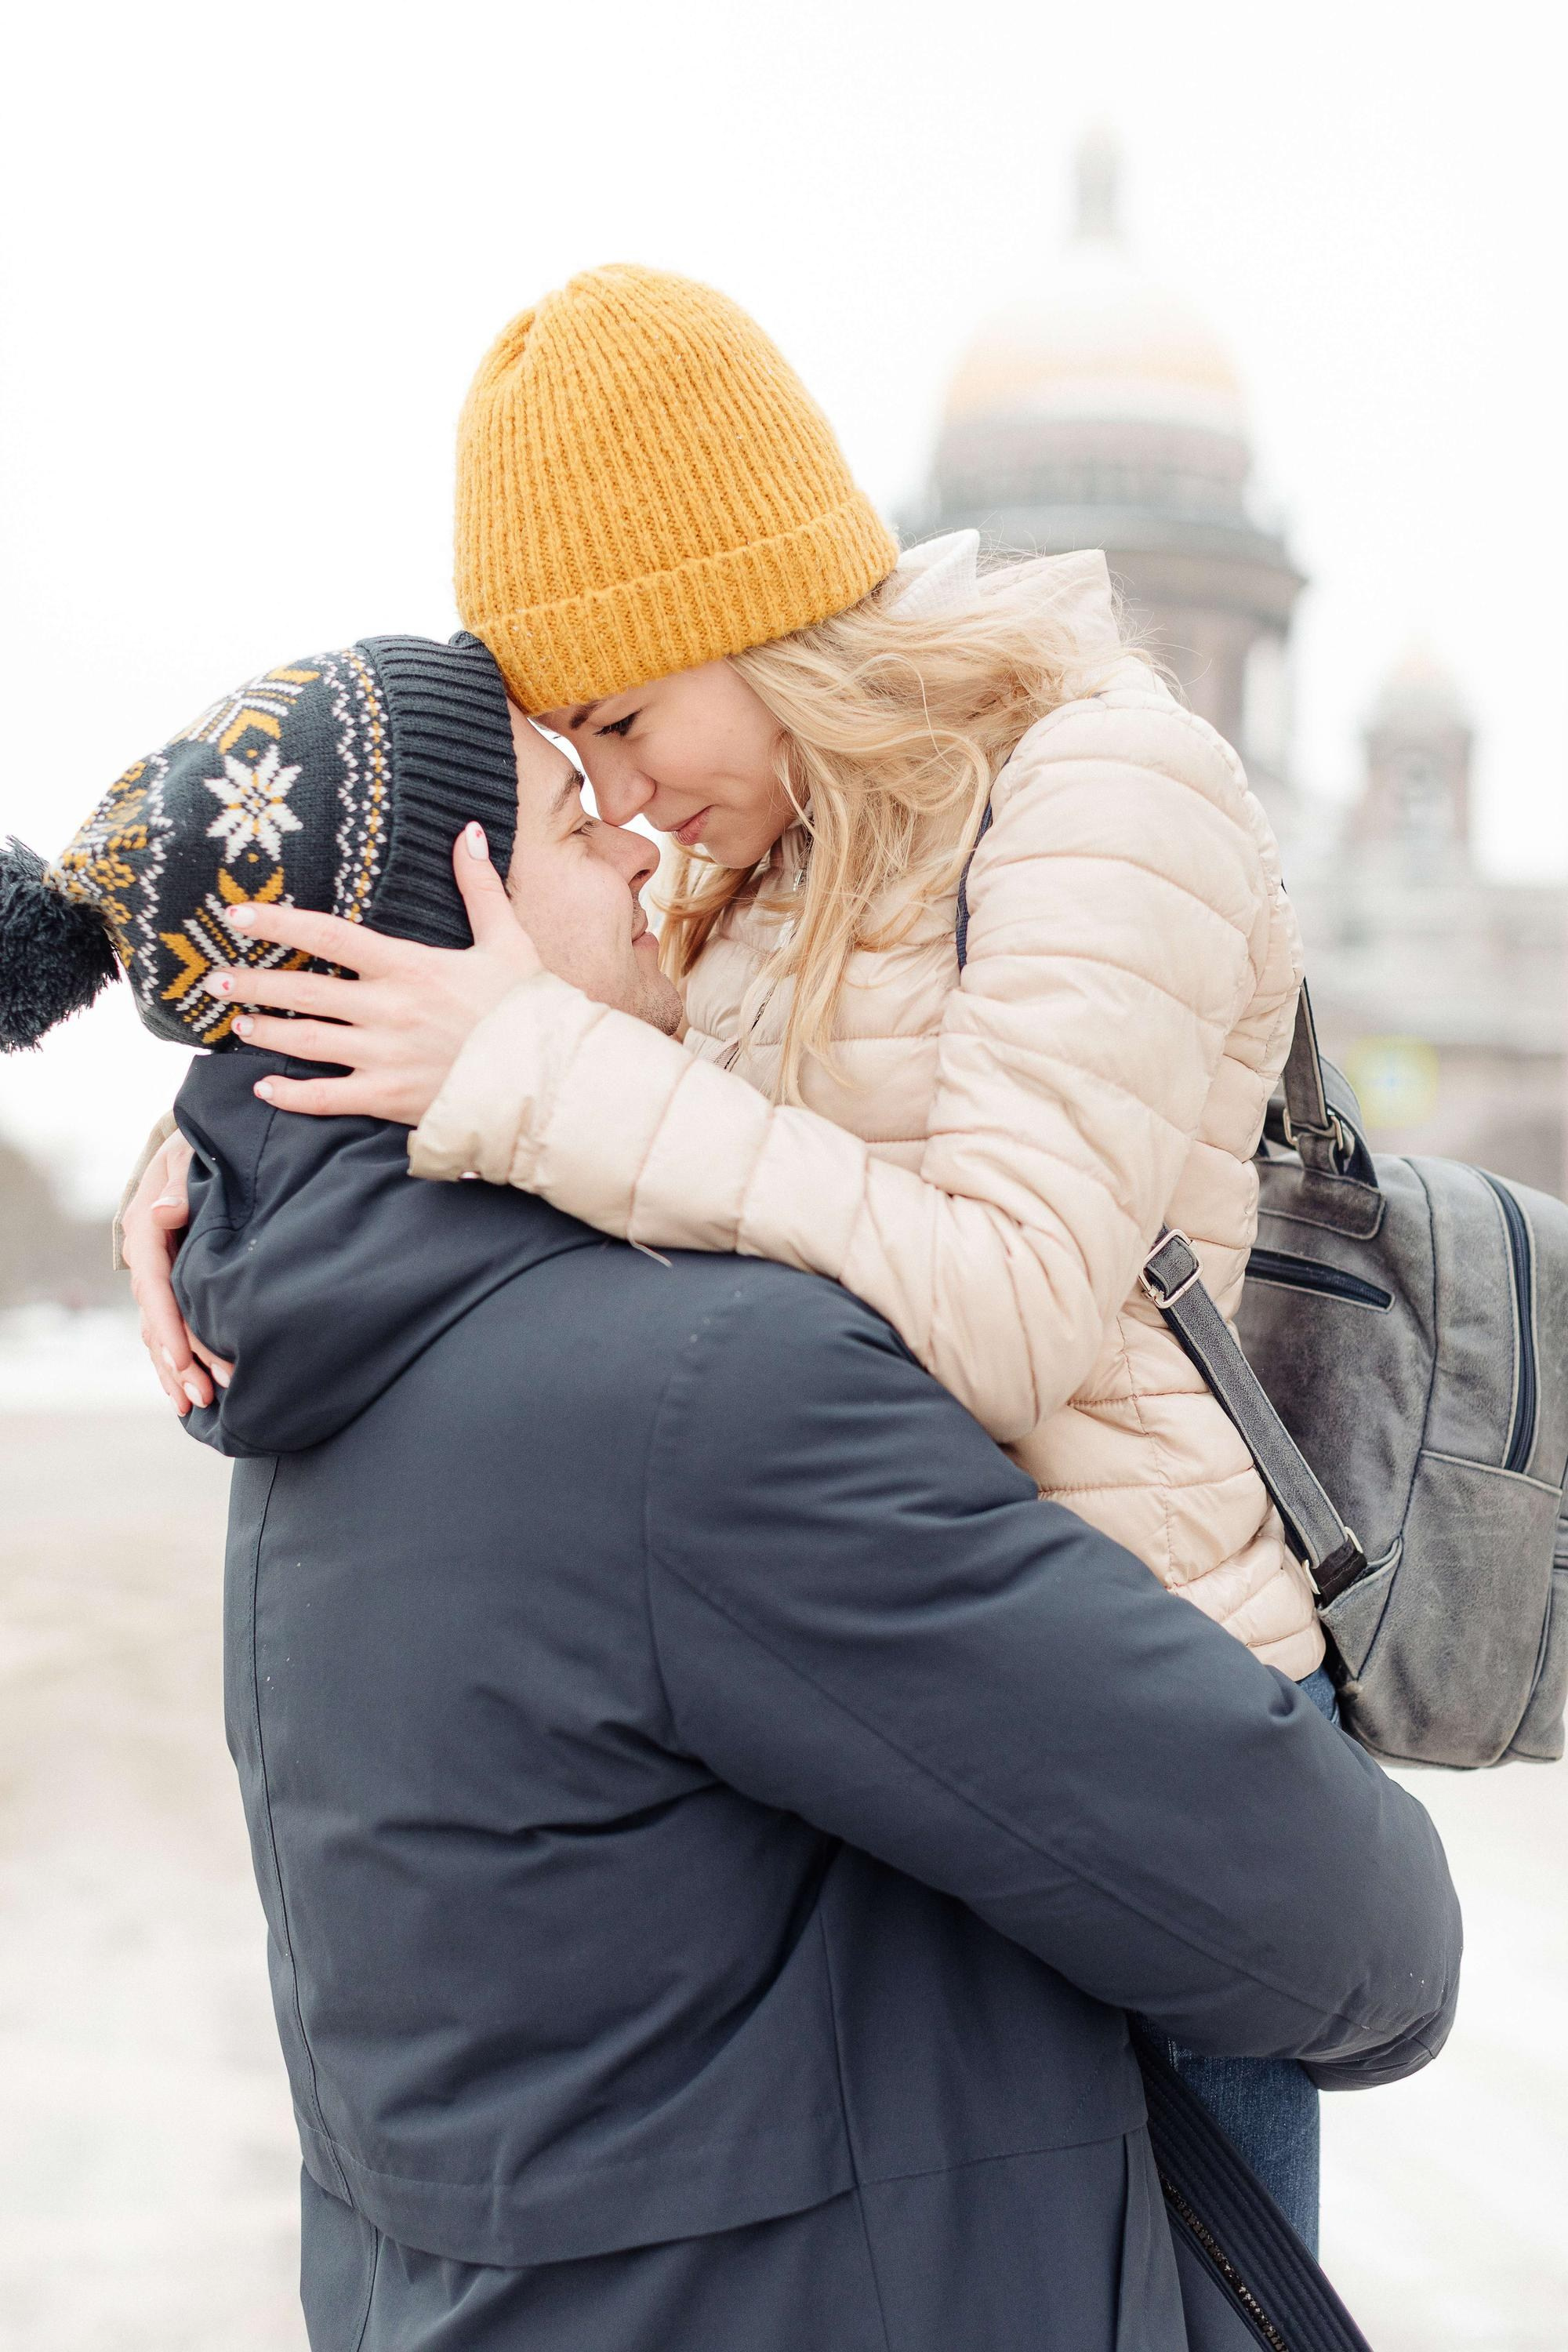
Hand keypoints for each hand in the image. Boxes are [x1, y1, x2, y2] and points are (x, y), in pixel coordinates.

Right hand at [123, 1134, 232, 1413]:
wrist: (197, 1146)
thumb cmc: (198, 1150)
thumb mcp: (187, 1158)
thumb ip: (178, 1186)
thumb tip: (162, 1212)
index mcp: (145, 1232)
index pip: (155, 1288)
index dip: (169, 1328)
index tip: (186, 1362)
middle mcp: (145, 1259)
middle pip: (156, 1320)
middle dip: (178, 1363)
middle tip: (203, 1398)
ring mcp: (155, 1275)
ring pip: (158, 1332)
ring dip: (176, 1370)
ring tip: (196, 1406)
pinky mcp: (170, 1284)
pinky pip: (166, 1329)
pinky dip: (175, 1361)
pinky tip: (187, 1392)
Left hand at [201, 824, 540, 1121]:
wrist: (548, 1077)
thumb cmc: (527, 1008)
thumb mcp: (507, 940)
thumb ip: (479, 886)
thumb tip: (468, 831)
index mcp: (408, 966)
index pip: (328, 935)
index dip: (278, 922)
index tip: (236, 914)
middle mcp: (386, 1009)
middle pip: (302, 990)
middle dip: (254, 981)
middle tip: (215, 976)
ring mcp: (383, 1056)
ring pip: (305, 1041)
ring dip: (265, 1031)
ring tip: (237, 1021)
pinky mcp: (388, 1097)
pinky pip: (326, 1098)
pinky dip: (291, 1095)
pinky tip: (264, 1088)